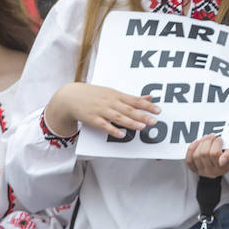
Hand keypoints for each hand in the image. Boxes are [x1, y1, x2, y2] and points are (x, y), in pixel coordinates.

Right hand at [45, 82, 159, 138]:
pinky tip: (122, 134)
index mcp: (116, 95)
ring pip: (117, 117)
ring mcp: (101, 110)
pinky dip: (113, 130)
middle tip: (154, 121)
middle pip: (128, 110)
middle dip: (142, 115)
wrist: (70, 96)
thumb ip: (132, 98)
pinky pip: (104, 125)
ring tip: (142, 127)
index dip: (147, 105)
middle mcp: (110, 102)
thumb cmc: (95, 95)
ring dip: (130, 122)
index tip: (158, 110)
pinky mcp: (92, 119)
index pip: (135, 100)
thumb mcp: (113, 93)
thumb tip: (150, 97)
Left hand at [185, 135, 228, 177]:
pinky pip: (189, 160)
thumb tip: (222, 160)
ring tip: (206, 138)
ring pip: (196, 155)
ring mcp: (202, 171)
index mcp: (223, 168)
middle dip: (207, 141)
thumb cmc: (227, 155)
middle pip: (204, 154)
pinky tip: (196, 143)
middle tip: (212, 135)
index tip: (219, 139)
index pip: (215, 155)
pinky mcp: (195, 169)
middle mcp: (212, 172)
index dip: (216, 144)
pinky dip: (191, 150)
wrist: (222, 162)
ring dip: (200, 143)